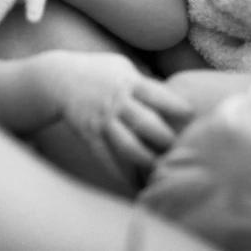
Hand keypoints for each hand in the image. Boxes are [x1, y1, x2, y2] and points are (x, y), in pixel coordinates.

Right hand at [47, 52, 192, 175]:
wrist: (59, 78)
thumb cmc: (98, 71)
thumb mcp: (122, 67)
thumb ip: (144, 82)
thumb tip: (174, 97)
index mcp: (128, 82)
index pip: (155, 94)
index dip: (175, 105)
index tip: (191, 115)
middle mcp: (117, 102)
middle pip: (145, 122)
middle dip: (164, 138)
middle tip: (178, 149)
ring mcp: (102, 120)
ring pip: (127, 145)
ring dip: (145, 159)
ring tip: (158, 168)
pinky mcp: (90, 135)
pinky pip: (106, 158)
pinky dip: (120, 174)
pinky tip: (134, 184)